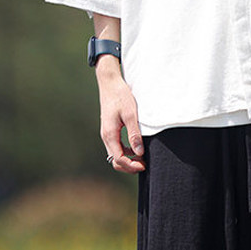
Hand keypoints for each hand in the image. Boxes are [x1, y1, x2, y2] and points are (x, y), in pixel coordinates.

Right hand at [97, 56, 144, 173]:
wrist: (110, 83)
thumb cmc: (121, 96)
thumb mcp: (131, 114)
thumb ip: (134, 134)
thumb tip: (139, 152)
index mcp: (109, 134)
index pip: (119, 159)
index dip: (132, 166)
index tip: (144, 165)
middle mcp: (106, 137)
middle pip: (115, 162)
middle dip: (130, 166)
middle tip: (144, 164)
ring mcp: (107, 135)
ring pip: (115, 156)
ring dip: (128, 160)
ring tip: (142, 157)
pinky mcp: (110, 131)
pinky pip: (116, 148)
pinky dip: (126, 153)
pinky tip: (136, 149)